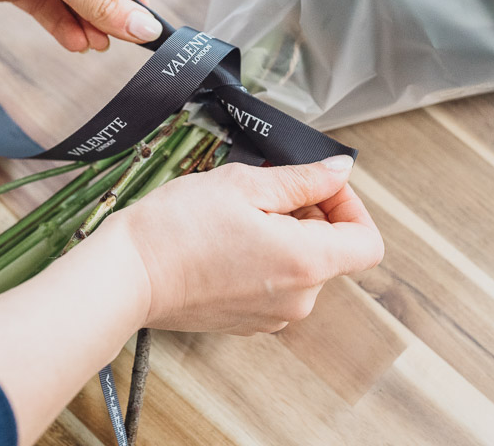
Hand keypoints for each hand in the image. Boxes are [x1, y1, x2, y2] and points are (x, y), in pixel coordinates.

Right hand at [111, 155, 383, 334]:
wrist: (127, 275)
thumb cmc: (177, 229)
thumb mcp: (244, 184)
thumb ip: (302, 178)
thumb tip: (339, 170)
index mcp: (306, 263)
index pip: (367, 241)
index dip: (351, 206)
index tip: (319, 186)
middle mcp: (298, 299)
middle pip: (332, 251)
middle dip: (308, 213)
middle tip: (265, 188)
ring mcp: (273, 315)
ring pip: (302, 266)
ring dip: (283, 234)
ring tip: (239, 213)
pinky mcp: (248, 322)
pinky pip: (275, 284)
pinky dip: (263, 257)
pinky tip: (226, 239)